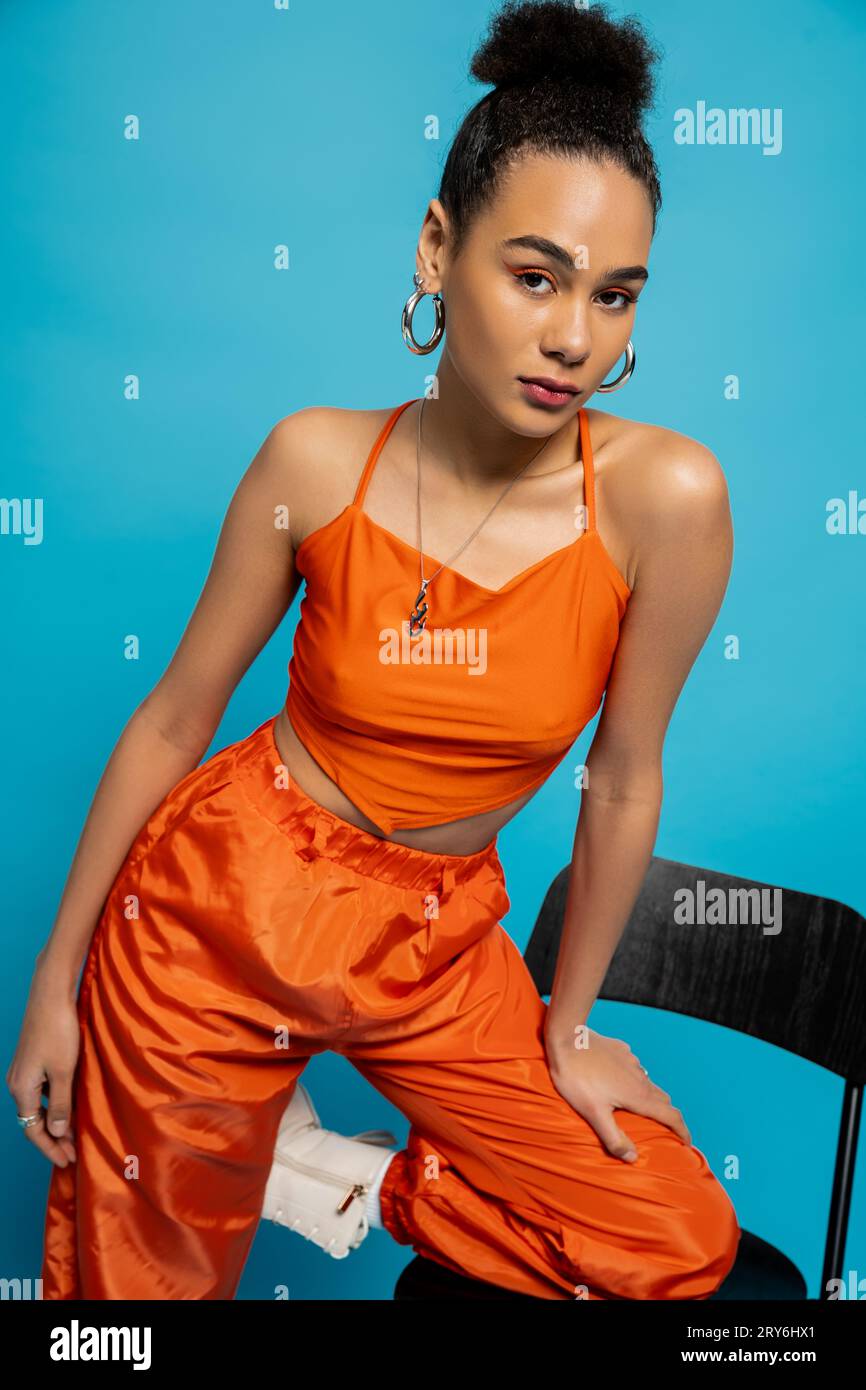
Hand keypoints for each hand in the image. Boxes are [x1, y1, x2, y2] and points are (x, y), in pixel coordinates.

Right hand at [6, 963, 80, 1167]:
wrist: (50, 994)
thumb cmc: (59, 1030)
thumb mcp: (63, 1071)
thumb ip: (60, 1103)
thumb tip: (56, 1133)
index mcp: (21, 1089)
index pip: (34, 1130)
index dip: (51, 1148)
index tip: (68, 1161)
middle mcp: (17, 1083)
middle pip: (33, 1121)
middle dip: (53, 1139)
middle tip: (73, 1153)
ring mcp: (23, 1071)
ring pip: (37, 1106)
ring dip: (55, 1121)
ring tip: (74, 1134)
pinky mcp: (32, 1060)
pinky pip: (40, 1092)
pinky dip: (53, 1104)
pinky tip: (69, 1105)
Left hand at [545, 1025, 690, 1161]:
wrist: (566, 1039)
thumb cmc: (576, 1078)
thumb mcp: (593, 1113)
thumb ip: (613, 1137)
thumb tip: (633, 1157)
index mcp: (638, 1095)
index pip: (671, 1115)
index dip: (683, 1131)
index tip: (687, 1143)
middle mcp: (640, 1077)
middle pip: (663, 1100)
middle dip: (667, 1116)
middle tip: (663, 1130)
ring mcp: (631, 1061)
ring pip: (648, 1083)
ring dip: (650, 1098)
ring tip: (639, 1109)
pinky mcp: (621, 1050)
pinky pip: (634, 1068)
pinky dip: (634, 1080)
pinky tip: (618, 1082)